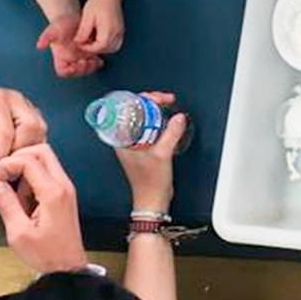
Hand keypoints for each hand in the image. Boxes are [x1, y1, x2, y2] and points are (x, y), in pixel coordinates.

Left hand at [0, 75, 47, 171]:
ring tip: (10, 161)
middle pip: (32, 127)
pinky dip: (31, 146)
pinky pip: (40, 131)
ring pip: (40, 130)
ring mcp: (27, 105)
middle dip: (19, 151)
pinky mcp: (32, 112)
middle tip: (4, 164)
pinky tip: (16, 154)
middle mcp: (17, 100)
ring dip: (28, 149)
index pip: (6, 132)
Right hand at [0, 144, 87, 272]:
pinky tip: (24, 201)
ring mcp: (65, 189)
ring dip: (25, 171)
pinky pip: (46, 175)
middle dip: (19, 158)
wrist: (68, 268)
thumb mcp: (19, 233)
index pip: (29, 160)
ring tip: (16, 196)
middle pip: (41, 151)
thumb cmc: (48, 255)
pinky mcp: (63, 194)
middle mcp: (63, 186)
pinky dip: (32, 180)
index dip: (8, 165)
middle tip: (5, 176)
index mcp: (53, 193)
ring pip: (44, 161)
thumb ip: (7, 204)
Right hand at [36, 14, 103, 77]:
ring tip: (95, 61)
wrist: (72, 17)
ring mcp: (80, 57)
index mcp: (61, 58)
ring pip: (86, 68)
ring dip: (91, 67)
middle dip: (82, 69)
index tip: (74, 66)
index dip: (69, 71)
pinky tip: (100, 59)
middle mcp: (70, 59)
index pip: (63, 71)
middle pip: (77, 72)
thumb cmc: (61, 24)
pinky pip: (94, 62)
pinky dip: (98, 63)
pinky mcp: (89, 53)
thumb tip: (39, 46)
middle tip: (86, 62)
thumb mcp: (53, 30)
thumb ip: (45, 38)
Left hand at [75, 0, 124, 53]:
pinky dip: (109, 44)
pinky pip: (117, 43)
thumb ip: (83, 31)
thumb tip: (78, 42)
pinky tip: (100, 38)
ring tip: (93, 40)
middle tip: (85, 42)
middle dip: (95, 49)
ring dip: (103, 48)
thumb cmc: (98, 3)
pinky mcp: (121, 30)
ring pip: (113, 48)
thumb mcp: (87, 16)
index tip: (80, 43)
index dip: (88, 48)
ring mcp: (121, 32)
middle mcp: (117, 32)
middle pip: (106, 49)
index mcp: (108, 30)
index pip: (99, 47)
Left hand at [115, 92, 186, 213]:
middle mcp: (125, 140)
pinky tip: (165, 120)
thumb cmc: (150, 183)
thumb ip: (172, 134)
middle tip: (165, 100)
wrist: (153, 200)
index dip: (143, 99)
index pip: (128, 109)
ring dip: (154, 111)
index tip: (158, 98)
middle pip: (135, 111)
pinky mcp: (142, 148)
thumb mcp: (163, 155)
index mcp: (122, 139)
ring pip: (142, 119)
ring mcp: (134, 143)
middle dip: (150, 102)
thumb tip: (178, 118)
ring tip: (165, 105)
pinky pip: (148, 128)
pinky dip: (157, 121)